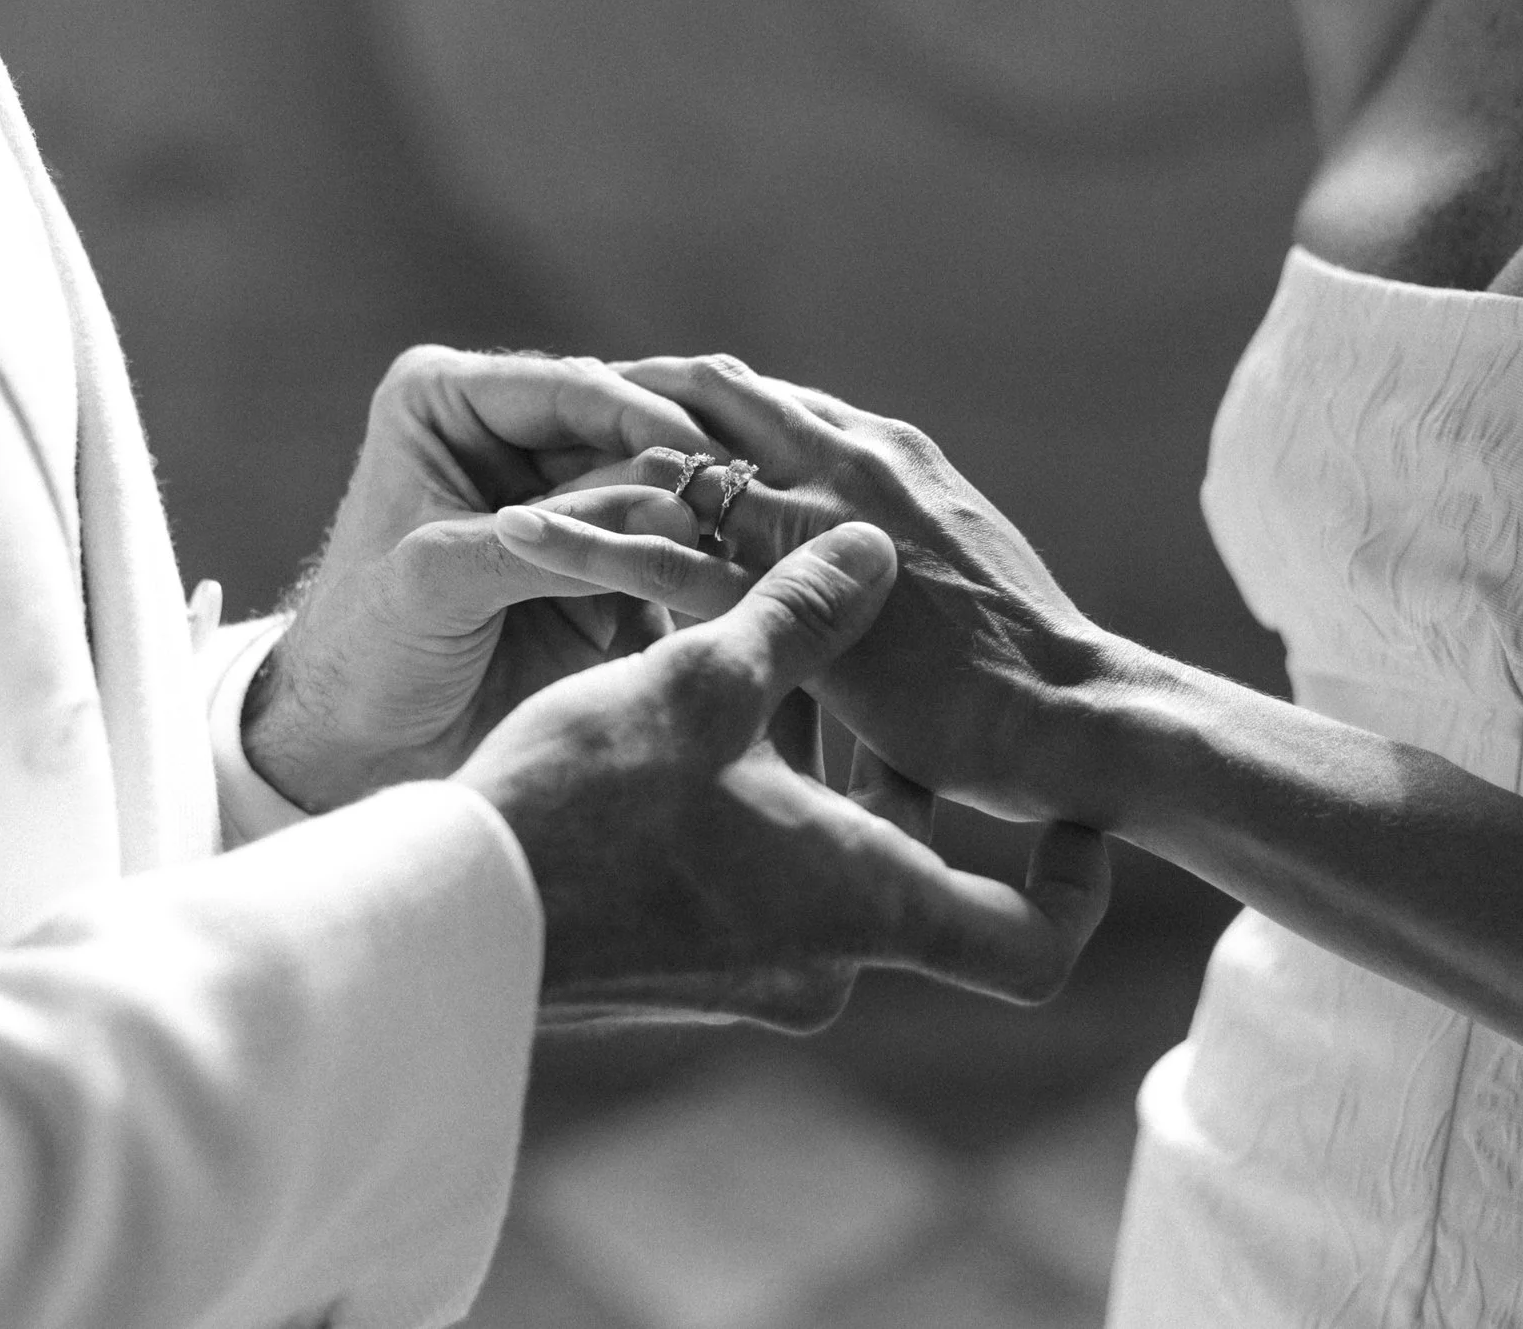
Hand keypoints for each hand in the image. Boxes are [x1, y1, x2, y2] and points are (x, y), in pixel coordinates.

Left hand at [240, 346, 718, 812]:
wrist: (355, 748)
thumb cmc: (365, 651)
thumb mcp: (443, 577)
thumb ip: (552, 534)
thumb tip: (674, 497)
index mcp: (450, 399)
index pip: (572, 387)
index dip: (645, 417)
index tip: (709, 453)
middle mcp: (512, 435)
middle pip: (629, 429)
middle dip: (690, 466)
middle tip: (753, 499)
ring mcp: (562, 499)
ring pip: (660, 487)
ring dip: (706, 518)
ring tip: (762, 541)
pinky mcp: (598, 562)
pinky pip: (666, 548)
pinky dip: (704, 565)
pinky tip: (752, 577)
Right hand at [457, 523, 1109, 1026]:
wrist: (449, 921)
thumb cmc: (591, 806)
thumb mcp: (706, 682)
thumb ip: (802, 611)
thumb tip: (868, 547)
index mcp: (870, 905)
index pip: (1035, 939)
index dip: (1074, 880)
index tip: (1064, 813)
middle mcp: (828, 958)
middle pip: (919, 868)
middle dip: (896, 761)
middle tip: (873, 674)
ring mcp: (754, 975)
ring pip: (832, 861)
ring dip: (816, 765)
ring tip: (765, 663)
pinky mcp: (690, 965)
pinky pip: (765, 877)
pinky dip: (759, 799)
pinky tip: (697, 713)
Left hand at [489, 356, 1132, 827]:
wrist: (1070, 715)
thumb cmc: (1013, 669)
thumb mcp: (940, 578)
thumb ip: (875, 558)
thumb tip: (837, 582)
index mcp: (885, 449)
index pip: (763, 396)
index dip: (687, 400)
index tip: (624, 412)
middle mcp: (850, 455)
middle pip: (708, 390)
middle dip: (624, 396)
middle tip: (548, 415)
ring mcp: (819, 513)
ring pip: (671, 454)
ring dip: (588, 453)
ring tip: (510, 467)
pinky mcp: (789, 587)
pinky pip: (661, 550)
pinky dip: (586, 539)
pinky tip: (521, 540)